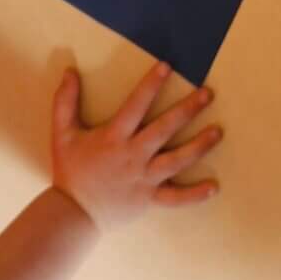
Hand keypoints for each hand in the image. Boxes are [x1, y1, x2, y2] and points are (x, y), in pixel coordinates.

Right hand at [51, 56, 220, 226]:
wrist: (74, 213)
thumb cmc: (70, 170)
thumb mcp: (62, 133)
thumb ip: (65, 102)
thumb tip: (69, 71)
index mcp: (114, 137)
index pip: (136, 105)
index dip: (151, 85)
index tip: (167, 66)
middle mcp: (133, 156)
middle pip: (165, 129)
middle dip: (187, 110)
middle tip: (208, 93)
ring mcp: (144, 179)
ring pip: (177, 161)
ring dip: (199, 146)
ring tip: (218, 132)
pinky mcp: (149, 199)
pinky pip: (175, 198)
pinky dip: (195, 194)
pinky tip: (214, 187)